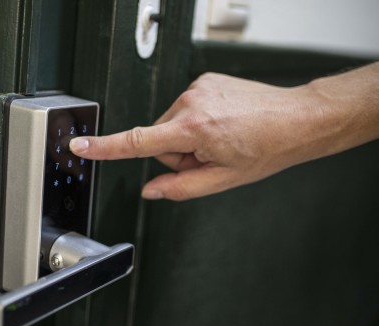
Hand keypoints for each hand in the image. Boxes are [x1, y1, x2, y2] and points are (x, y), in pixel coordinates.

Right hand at [70, 73, 328, 200]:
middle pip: (161, 138)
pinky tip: (224, 124)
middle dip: (178, 153)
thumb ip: (180, 187)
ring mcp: (199, 88)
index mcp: (194, 130)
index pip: (139, 142)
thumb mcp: (223, 180)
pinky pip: (187, 107)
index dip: (106, 147)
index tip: (81, 146)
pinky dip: (199, 120)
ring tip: (222, 140)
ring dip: (189, 136)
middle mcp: (192, 103)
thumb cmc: (268, 148)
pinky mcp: (205, 80)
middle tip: (210, 157)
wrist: (297, 119)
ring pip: (173, 124)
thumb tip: (151, 190)